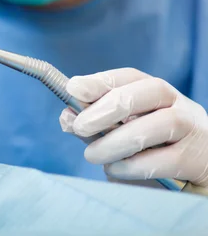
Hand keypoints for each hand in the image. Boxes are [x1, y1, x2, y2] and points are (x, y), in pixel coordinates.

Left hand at [59, 68, 207, 187]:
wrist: (195, 184)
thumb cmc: (153, 158)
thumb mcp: (120, 139)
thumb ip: (95, 128)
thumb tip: (67, 117)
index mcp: (158, 96)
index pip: (131, 77)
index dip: (101, 80)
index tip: (73, 88)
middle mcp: (180, 106)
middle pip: (151, 91)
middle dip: (109, 106)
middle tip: (80, 126)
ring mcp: (195, 131)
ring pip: (163, 124)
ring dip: (119, 140)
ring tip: (92, 155)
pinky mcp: (200, 160)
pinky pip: (169, 159)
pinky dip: (135, 165)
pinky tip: (115, 170)